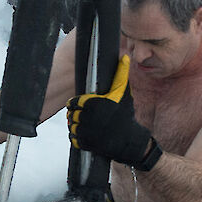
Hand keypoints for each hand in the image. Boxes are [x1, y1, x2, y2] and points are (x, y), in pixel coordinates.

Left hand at [67, 55, 161, 171]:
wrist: (130, 141)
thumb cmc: (126, 115)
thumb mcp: (123, 93)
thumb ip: (121, 74)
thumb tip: (125, 57)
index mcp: (94, 104)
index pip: (73, 102)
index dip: (78, 105)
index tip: (85, 107)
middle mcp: (88, 117)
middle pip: (71, 114)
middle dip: (77, 115)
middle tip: (86, 117)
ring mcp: (86, 131)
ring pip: (71, 126)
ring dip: (76, 126)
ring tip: (87, 126)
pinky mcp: (86, 143)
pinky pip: (73, 139)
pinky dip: (77, 138)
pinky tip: (87, 135)